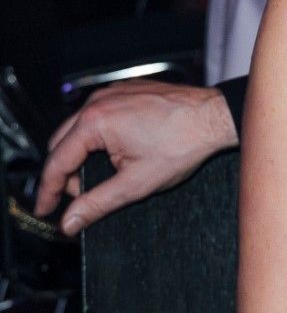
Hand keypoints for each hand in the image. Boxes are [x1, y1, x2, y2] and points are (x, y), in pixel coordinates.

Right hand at [33, 81, 238, 234]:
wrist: (216, 118)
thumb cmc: (185, 143)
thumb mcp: (136, 183)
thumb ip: (97, 203)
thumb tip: (70, 221)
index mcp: (95, 121)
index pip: (57, 161)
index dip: (49, 191)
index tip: (45, 208)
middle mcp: (99, 101)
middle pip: (63, 143)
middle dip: (68, 173)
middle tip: (80, 197)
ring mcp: (113, 93)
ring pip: (80, 128)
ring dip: (83, 154)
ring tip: (104, 177)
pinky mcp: (127, 91)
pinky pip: (100, 115)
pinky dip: (99, 136)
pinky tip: (117, 154)